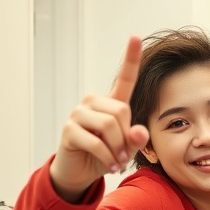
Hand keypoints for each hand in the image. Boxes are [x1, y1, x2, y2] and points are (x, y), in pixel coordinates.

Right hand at [50, 36, 149, 201]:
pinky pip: (97, 142)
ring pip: (110, 126)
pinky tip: (108, 166)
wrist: (79, 172)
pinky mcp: (69, 130)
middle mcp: (93, 103)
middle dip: (127, 137)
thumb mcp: (126, 148)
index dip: (131, 58)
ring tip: (117, 162)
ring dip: (118, 150)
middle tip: (124, 155)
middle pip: (122, 111)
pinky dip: (107, 158)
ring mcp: (78, 114)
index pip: (124, 78)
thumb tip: (139, 131)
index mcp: (110, 103)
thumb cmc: (105, 155)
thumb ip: (136, 139)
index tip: (136, 36)